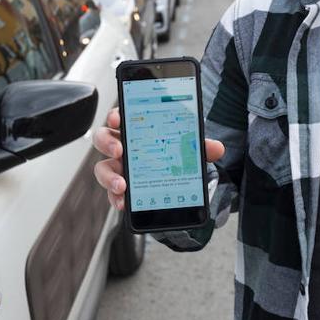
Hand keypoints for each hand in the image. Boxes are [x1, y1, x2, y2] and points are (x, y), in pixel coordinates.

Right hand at [92, 107, 225, 210]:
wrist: (175, 181)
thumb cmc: (174, 154)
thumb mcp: (188, 148)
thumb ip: (199, 146)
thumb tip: (217, 148)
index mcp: (135, 130)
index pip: (120, 117)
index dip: (115, 115)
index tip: (118, 119)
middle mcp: (122, 147)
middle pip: (103, 139)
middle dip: (108, 143)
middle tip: (119, 150)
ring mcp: (118, 168)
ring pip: (102, 168)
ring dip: (109, 177)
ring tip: (122, 186)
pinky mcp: (120, 188)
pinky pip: (112, 193)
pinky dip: (116, 198)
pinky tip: (124, 203)